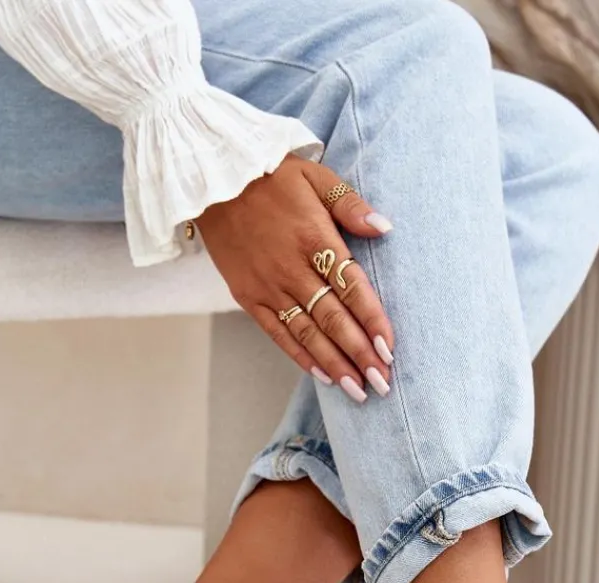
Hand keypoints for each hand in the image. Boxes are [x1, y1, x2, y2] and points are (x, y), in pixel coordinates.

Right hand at [196, 155, 393, 402]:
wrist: (208, 178)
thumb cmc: (269, 175)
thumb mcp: (314, 175)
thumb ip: (349, 204)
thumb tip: (384, 228)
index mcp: (315, 238)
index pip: (352, 288)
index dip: (373, 321)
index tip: (390, 350)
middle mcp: (292, 269)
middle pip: (333, 319)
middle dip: (360, 355)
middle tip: (382, 384)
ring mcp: (268, 286)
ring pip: (308, 334)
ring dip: (335, 365)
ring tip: (359, 391)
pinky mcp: (247, 296)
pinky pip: (278, 333)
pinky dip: (301, 356)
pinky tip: (323, 376)